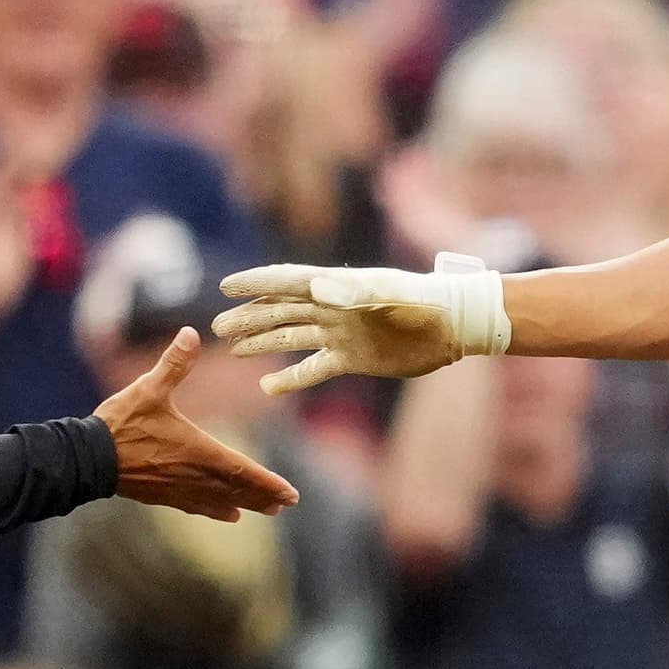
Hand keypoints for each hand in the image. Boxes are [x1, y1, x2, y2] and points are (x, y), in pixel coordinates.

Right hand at [97, 331, 297, 522]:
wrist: (88, 458)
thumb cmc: (121, 423)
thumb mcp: (150, 387)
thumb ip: (174, 362)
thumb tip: (190, 332)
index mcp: (198, 451)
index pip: (243, 470)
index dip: (268, 482)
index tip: (289, 492)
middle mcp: (194, 475)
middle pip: (237, 489)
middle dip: (264, 496)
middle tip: (287, 503)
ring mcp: (179, 489)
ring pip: (221, 501)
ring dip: (246, 504)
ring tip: (268, 511)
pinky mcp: (163, 496)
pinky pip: (198, 506)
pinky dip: (217, 510)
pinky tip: (229, 516)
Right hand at [216, 254, 511, 393]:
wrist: (452, 326)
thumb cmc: (424, 303)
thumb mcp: (389, 295)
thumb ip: (353, 291)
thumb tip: (315, 287)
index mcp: (336, 287)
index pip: (287, 282)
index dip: (256, 283)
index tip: (226, 287)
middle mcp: (333, 308)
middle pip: (280, 312)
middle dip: (249, 318)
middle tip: (216, 328)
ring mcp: (340, 333)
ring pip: (291, 338)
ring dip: (262, 343)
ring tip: (232, 350)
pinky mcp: (352, 358)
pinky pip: (314, 368)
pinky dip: (292, 377)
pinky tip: (269, 386)